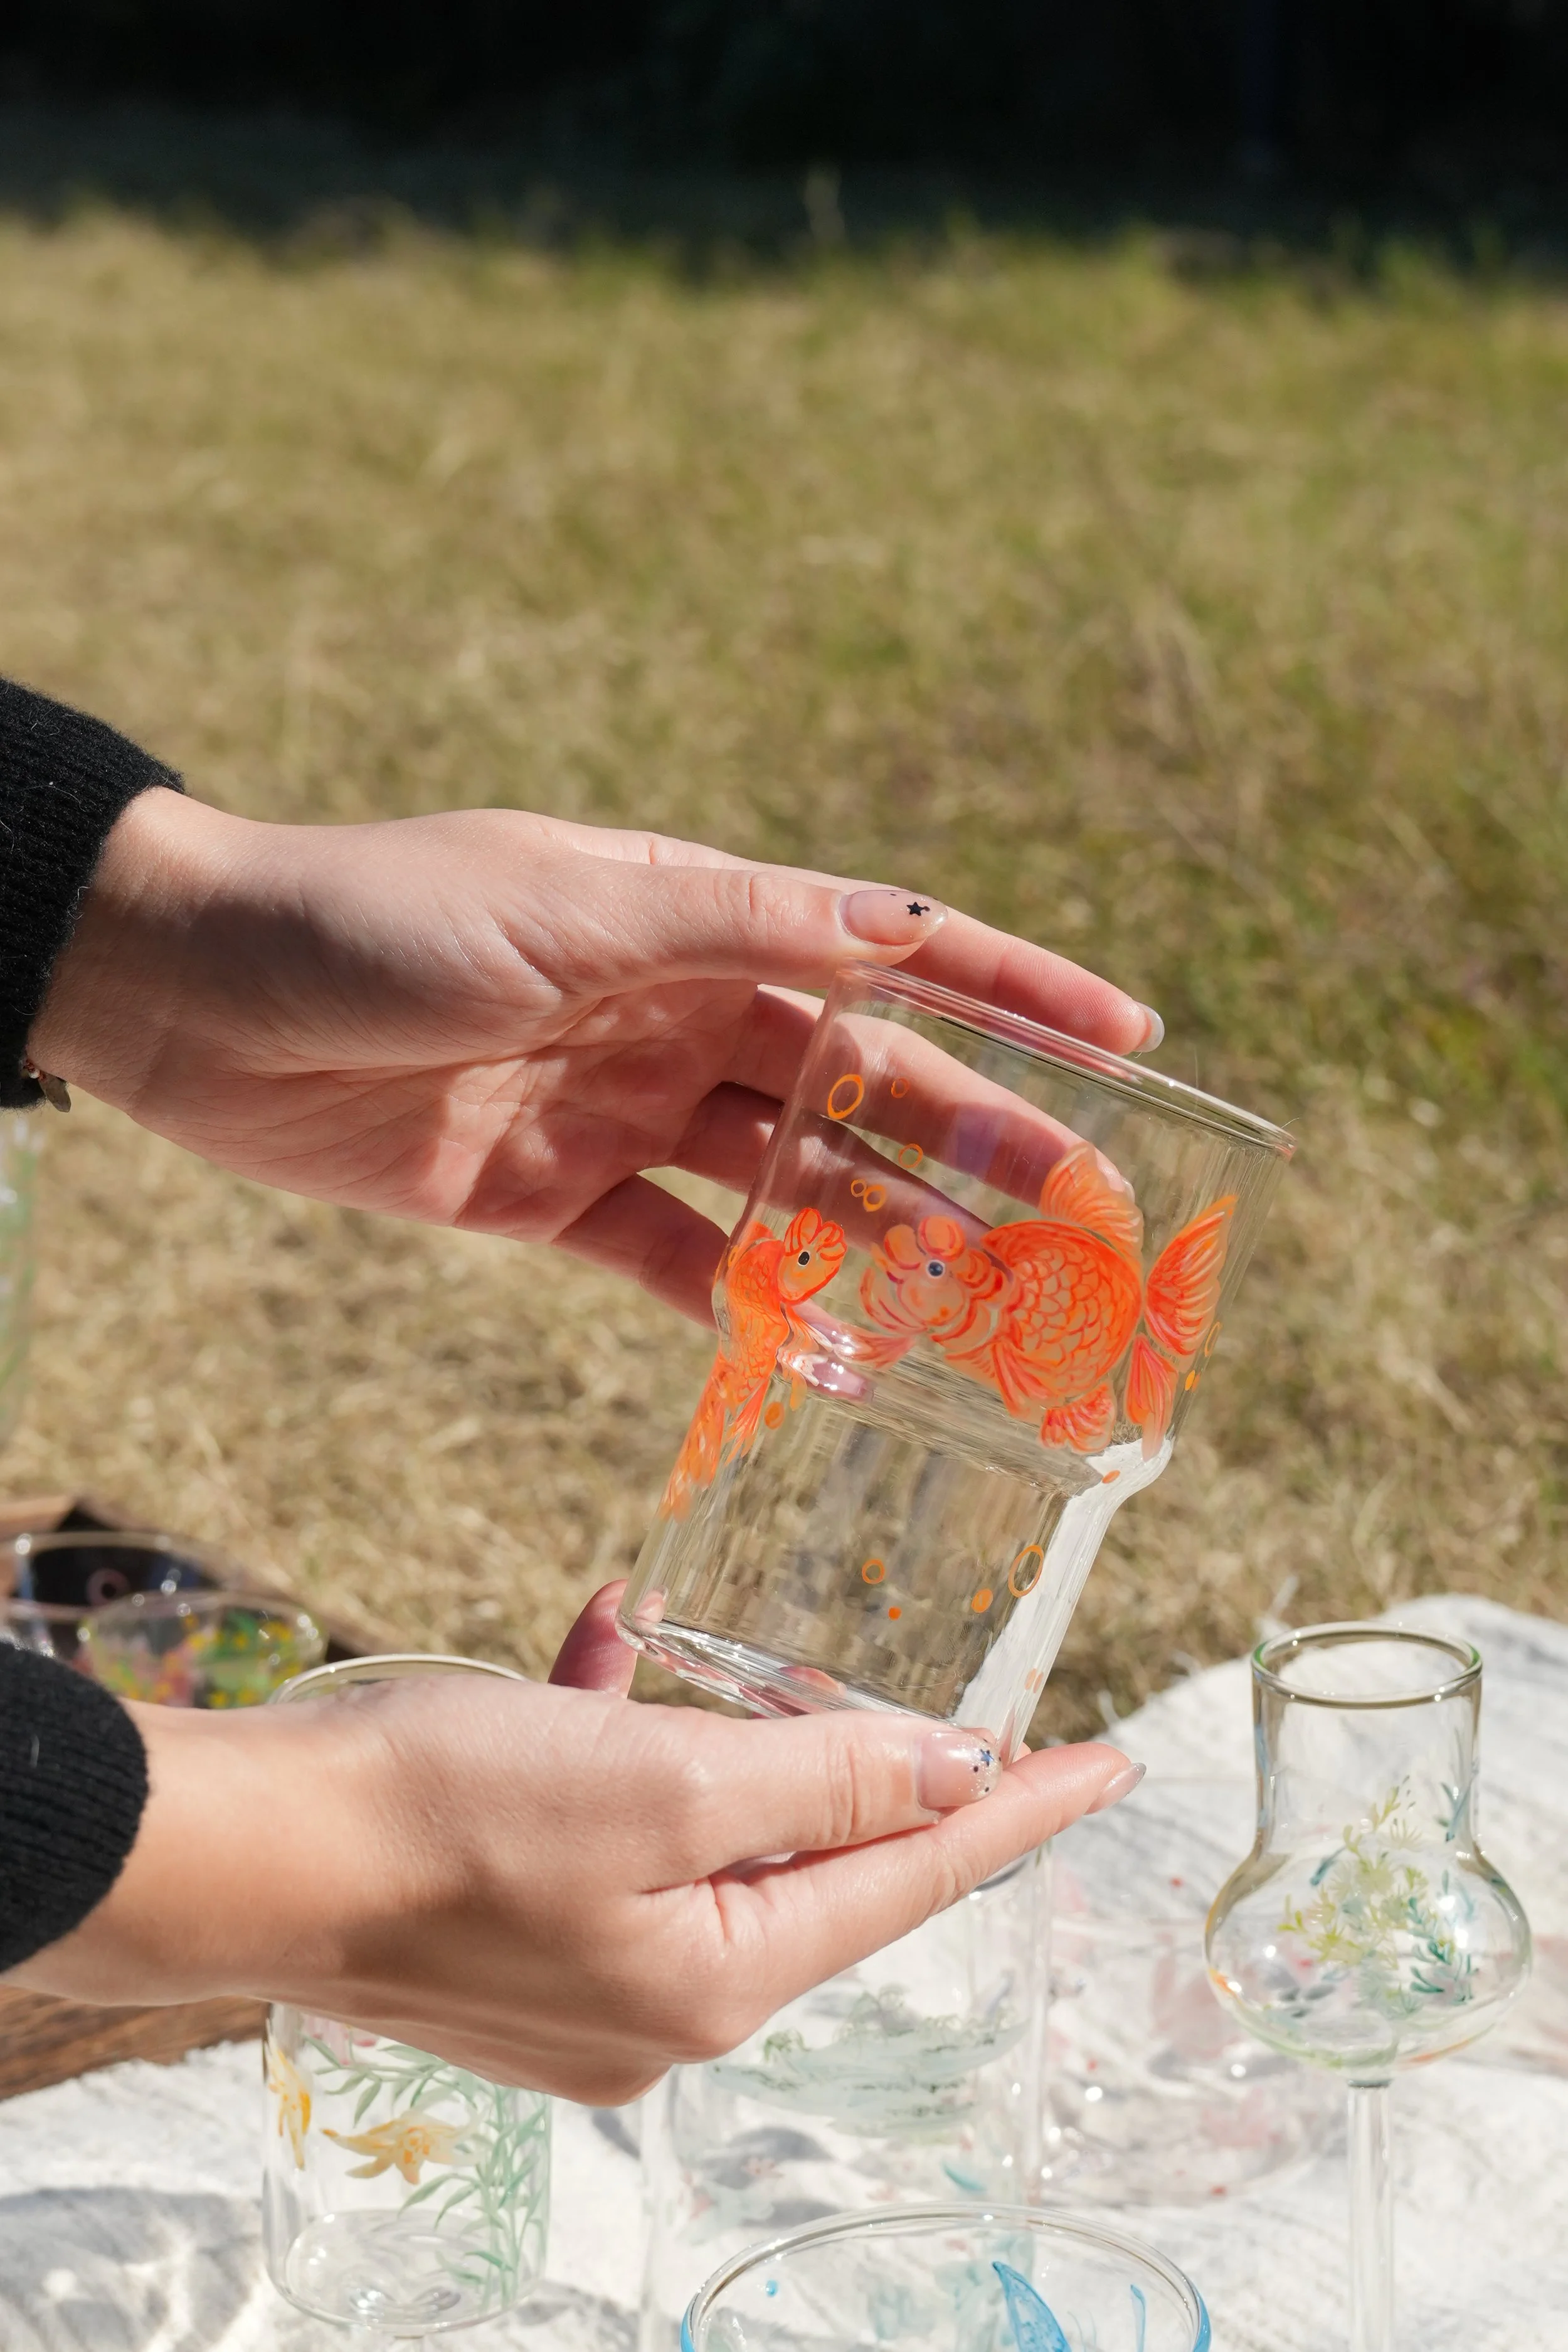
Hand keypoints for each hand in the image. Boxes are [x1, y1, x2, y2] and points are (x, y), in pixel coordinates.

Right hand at [10, 1589, 1139, 2099]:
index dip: (1019, 1810)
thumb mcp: (671, 1784)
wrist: (253, 1852)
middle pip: (817, 1867)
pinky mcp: (513, 1920)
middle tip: (966, 1714)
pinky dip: (622, 1736)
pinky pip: (605, 1818)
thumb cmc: (451, 1818)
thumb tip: (957, 1769)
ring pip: (709, 1834)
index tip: (1109, 1765)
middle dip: (881, 1779)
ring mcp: (583, 1970)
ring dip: (737, 1741)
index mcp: (720, 1979)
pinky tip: (603, 1647)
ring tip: (763, 1666)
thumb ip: (825, 1776)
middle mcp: (664, 1999)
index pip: (917, 1879)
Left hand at [31, 790, 1160, 1320]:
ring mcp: (620, 1110)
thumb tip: (900, 925)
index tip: (1127, 1036)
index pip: (887, 950)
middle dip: (977, 1142)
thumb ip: (733, 922)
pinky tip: (827, 1355)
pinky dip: (751, 1308)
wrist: (196, 999)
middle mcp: (676, 1008)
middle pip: (861, 1085)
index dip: (1013, 991)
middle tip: (1083, 1215)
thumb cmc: (374, 918)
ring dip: (884, 1237)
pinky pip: (680, 1263)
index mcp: (693, 915)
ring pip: (790, 1183)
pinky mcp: (553, 1202)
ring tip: (982, 1303)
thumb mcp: (564, 901)